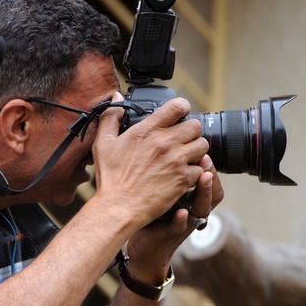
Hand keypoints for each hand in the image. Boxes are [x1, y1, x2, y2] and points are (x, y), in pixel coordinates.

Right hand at [91, 92, 209, 229]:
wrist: (118, 207)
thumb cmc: (110, 178)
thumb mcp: (103, 144)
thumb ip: (110, 118)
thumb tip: (116, 98)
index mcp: (147, 131)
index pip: (178, 106)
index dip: (182, 108)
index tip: (180, 115)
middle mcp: (165, 143)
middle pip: (195, 126)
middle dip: (190, 132)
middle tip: (182, 141)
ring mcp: (176, 161)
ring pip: (202, 146)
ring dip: (195, 151)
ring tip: (184, 158)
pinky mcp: (183, 179)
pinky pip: (201, 169)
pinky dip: (194, 172)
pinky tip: (183, 176)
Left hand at [126, 155, 224, 278]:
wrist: (141, 244)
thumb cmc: (150, 213)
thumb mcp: (161, 190)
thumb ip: (168, 172)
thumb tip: (169, 144)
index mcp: (192, 197)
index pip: (209, 178)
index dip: (209, 165)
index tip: (202, 148)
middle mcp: (193, 209)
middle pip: (214, 193)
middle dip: (212, 174)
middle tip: (205, 158)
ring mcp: (184, 222)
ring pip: (202, 208)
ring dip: (204, 193)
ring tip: (203, 177)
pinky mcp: (170, 234)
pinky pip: (179, 227)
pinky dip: (181, 220)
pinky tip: (181, 212)